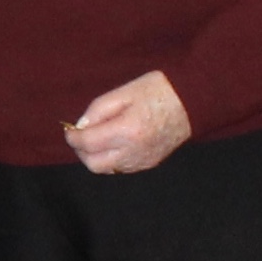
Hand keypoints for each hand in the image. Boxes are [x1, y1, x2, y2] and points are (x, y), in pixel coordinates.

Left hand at [61, 71, 189, 174]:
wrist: (192, 102)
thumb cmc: (158, 91)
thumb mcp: (124, 91)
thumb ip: (99, 109)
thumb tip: (80, 126)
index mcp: (128, 131)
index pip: (89, 143)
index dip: (73, 137)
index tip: (69, 129)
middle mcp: (134, 151)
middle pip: (94, 164)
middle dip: (81, 151)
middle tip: (80, 135)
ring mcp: (143, 161)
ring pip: (106, 169)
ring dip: (95, 156)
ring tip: (96, 137)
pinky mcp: (149, 163)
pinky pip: (121, 168)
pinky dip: (110, 159)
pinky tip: (112, 143)